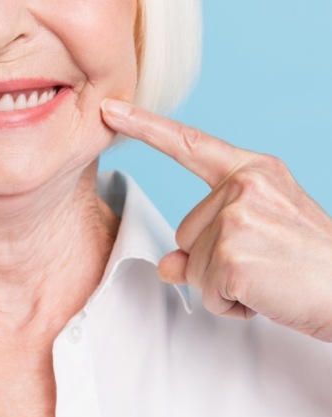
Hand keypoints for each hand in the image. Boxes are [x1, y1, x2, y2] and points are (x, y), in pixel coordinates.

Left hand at [101, 99, 331, 341]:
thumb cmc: (307, 263)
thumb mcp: (255, 239)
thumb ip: (204, 243)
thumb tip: (166, 266)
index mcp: (253, 171)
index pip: (190, 145)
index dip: (145, 127)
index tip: (111, 110)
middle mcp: (243, 186)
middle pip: (184, 234)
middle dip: (212, 261)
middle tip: (264, 263)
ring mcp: (236, 219)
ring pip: (190, 266)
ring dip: (221, 284)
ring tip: (267, 278)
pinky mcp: (232, 256)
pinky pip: (206, 292)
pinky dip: (230, 305)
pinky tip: (264, 295)